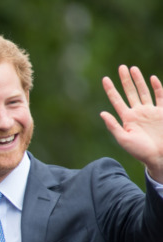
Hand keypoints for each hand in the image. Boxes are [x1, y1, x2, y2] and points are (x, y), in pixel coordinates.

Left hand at [100, 65, 162, 180]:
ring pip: (144, 91)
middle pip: (130, 92)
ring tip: (132, 68)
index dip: (111, 89)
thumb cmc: (140, 151)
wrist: (159, 156)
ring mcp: (150, 111)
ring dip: (139, 80)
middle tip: (121, 67)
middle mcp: (138, 112)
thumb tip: (102, 113)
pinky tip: (152, 78)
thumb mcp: (123, 139)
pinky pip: (160, 96)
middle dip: (125, 80)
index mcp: (127, 118)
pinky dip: (157, 87)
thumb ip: (113, 126)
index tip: (105, 78)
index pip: (117, 100)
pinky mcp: (162, 112)